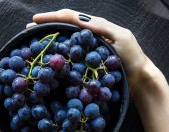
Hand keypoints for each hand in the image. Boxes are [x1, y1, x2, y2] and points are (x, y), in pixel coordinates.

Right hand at [27, 9, 158, 91]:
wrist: (139, 77)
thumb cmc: (133, 58)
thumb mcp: (121, 37)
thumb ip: (103, 28)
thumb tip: (81, 22)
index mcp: (97, 27)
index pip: (71, 17)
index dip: (52, 17)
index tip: (35, 20)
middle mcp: (90, 36)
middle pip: (65, 27)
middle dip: (47, 26)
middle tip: (29, 31)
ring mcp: (89, 49)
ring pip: (67, 41)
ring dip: (50, 39)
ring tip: (35, 43)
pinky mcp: (89, 62)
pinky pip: (72, 56)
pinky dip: (60, 55)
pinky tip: (53, 59)